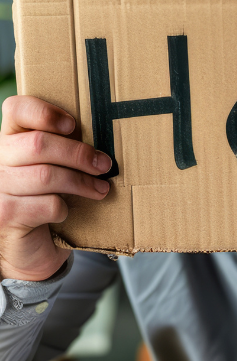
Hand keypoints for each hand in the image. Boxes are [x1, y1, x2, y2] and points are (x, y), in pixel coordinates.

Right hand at [0, 96, 111, 280]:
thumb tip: (100, 140)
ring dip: (81, 183)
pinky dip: (65, 208)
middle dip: (78, 154)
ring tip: (101, 189)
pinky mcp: (6, 215)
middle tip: (103, 164)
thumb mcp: (52, 171)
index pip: (16, 109)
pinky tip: (68, 212)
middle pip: (38, 144)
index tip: (73, 125)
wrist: (28, 250)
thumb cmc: (45, 204)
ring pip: (46, 176)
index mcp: (8, 141)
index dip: (45, 112)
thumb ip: (61, 152)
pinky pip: (46, 204)